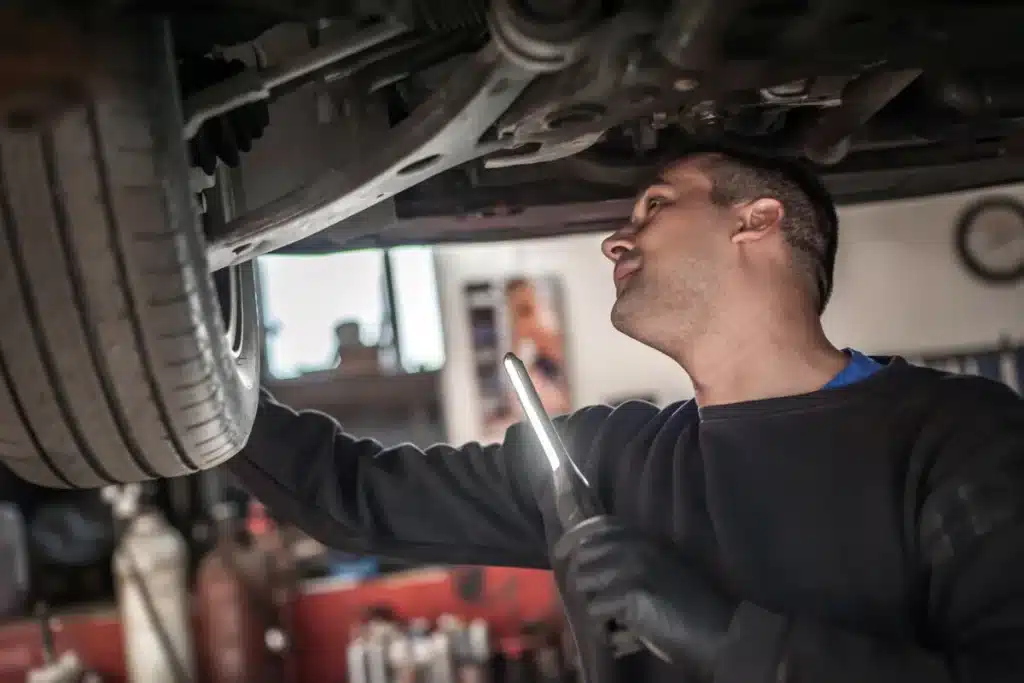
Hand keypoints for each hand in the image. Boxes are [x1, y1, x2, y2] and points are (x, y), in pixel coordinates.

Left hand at [553, 516, 736, 678]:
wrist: (721, 631)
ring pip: (584, 586)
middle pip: (582, 557)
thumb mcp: (661, 570)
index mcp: (644, 538)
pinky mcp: (629, 592)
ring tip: (620, 624)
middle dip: (585, 586)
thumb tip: (585, 563)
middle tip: (603, 610)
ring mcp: (631, 566)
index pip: (597, 525)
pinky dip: (607, 631)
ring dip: (596, 612)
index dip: (573, 536)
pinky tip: (626, 637)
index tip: (560, 551)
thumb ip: (628, 560)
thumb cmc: (691, 607)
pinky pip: (596, 613)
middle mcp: (636, 545)